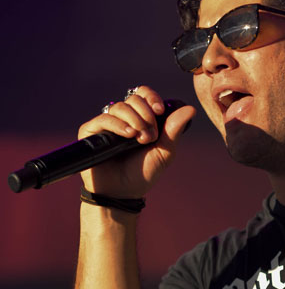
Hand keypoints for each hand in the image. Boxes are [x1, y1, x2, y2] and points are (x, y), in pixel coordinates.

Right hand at [78, 86, 195, 197]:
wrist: (122, 193)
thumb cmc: (142, 173)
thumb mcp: (164, 151)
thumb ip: (174, 130)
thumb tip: (190, 109)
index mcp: (139, 118)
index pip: (143, 94)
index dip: (152, 98)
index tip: (160, 111)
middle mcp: (122, 118)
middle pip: (133, 99)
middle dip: (146, 115)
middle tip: (150, 136)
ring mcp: (105, 124)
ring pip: (119, 107)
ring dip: (135, 120)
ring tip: (141, 139)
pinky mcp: (90, 132)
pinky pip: (104, 118)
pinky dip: (118, 124)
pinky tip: (128, 135)